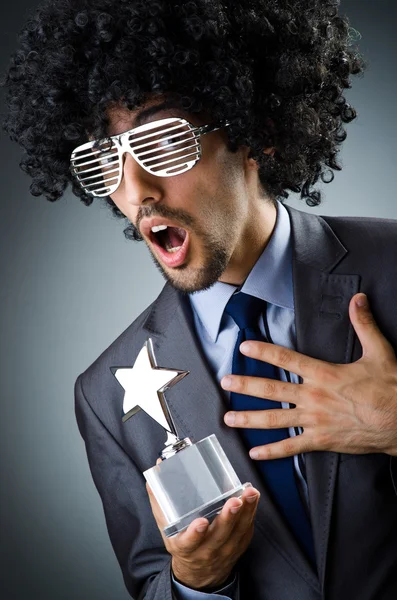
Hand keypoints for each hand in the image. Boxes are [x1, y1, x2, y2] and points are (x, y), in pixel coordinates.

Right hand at [147, 481, 259, 590]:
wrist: (199, 573)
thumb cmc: (183, 542)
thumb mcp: (167, 527)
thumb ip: (160, 500)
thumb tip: (156, 470)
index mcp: (185, 548)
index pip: (189, 543)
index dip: (195, 534)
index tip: (201, 522)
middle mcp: (206, 551)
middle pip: (219, 535)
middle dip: (228, 518)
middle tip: (234, 502)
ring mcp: (225, 550)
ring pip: (237, 532)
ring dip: (245, 512)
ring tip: (249, 494)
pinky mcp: (239, 545)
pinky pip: (247, 529)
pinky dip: (251, 513)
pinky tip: (253, 498)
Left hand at [221, 293, 396, 457]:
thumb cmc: (391, 389)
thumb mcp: (379, 352)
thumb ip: (364, 324)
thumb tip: (358, 299)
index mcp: (323, 374)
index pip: (286, 358)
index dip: (263, 351)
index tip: (244, 348)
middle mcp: (313, 397)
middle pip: (272, 389)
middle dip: (245, 385)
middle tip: (226, 382)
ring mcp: (315, 421)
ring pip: (275, 419)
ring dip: (250, 418)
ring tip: (229, 418)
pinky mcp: (321, 441)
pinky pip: (292, 447)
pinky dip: (272, 450)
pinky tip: (256, 452)